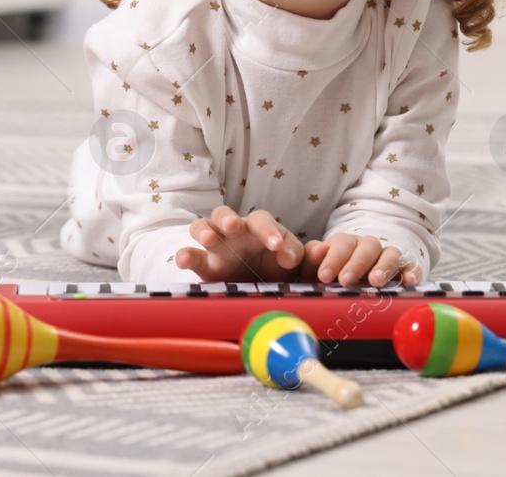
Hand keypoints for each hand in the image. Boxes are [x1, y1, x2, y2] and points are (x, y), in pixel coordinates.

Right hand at [177, 206, 305, 281]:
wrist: (260, 291)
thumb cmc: (275, 269)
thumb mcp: (292, 263)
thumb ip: (306, 256)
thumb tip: (323, 250)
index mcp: (258, 229)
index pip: (262, 221)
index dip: (269, 231)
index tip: (277, 248)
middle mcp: (234, 232)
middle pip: (226, 214)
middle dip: (229, 219)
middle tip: (234, 227)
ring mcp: (216, 246)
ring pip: (202, 226)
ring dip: (204, 230)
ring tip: (209, 239)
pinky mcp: (204, 265)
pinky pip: (191, 255)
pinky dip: (186, 255)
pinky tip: (182, 260)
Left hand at [303, 233, 419, 286]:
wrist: (351, 281)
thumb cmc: (331, 274)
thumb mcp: (316, 267)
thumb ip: (312, 258)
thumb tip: (319, 248)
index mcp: (345, 243)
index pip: (341, 243)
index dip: (333, 259)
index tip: (324, 276)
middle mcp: (368, 247)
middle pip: (367, 247)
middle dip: (356, 264)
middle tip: (345, 281)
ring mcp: (387, 257)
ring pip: (390, 253)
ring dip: (384, 266)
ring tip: (376, 282)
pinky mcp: (404, 270)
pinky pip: (411, 267)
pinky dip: (411, 272)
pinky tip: (409, 282)